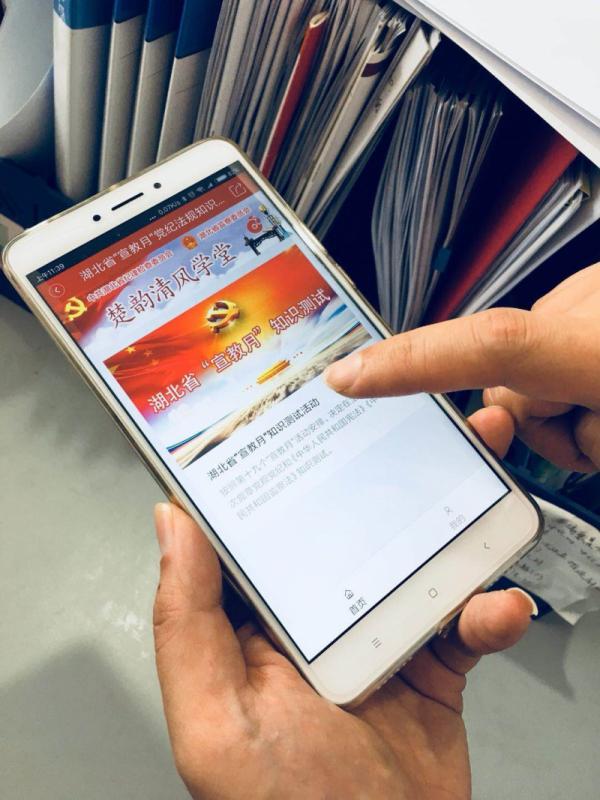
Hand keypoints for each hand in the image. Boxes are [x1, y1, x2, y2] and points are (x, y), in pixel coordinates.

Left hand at [154, 418, 535, 799]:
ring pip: (410, 563)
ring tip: (474, 494)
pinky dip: (484, 610)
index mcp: (253, 626)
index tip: (303, 419)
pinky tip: (493, 607)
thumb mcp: (216, 721)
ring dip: (446, 530)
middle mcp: (311, 625)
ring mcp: (372, 644)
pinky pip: (459, 621)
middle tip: (412, 436)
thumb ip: (186, 623)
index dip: (278, 473)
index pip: (260, 531)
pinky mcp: (427, 668)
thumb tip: (171, 525)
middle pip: (345, 532)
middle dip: (380, 485)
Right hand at [325, 263, 599, 471]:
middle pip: (505, 380)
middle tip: (588, 424)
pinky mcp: (590, 291)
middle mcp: (592, 303)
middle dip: (533, 416)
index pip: (492, 346)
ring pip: (528, 367)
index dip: (410, 360)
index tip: (349, 376)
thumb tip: (499, 422)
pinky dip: (570, 373)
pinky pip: (549, 341)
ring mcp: (591, 292)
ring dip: (559, 401)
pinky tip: (599, 388)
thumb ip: (566, 439)